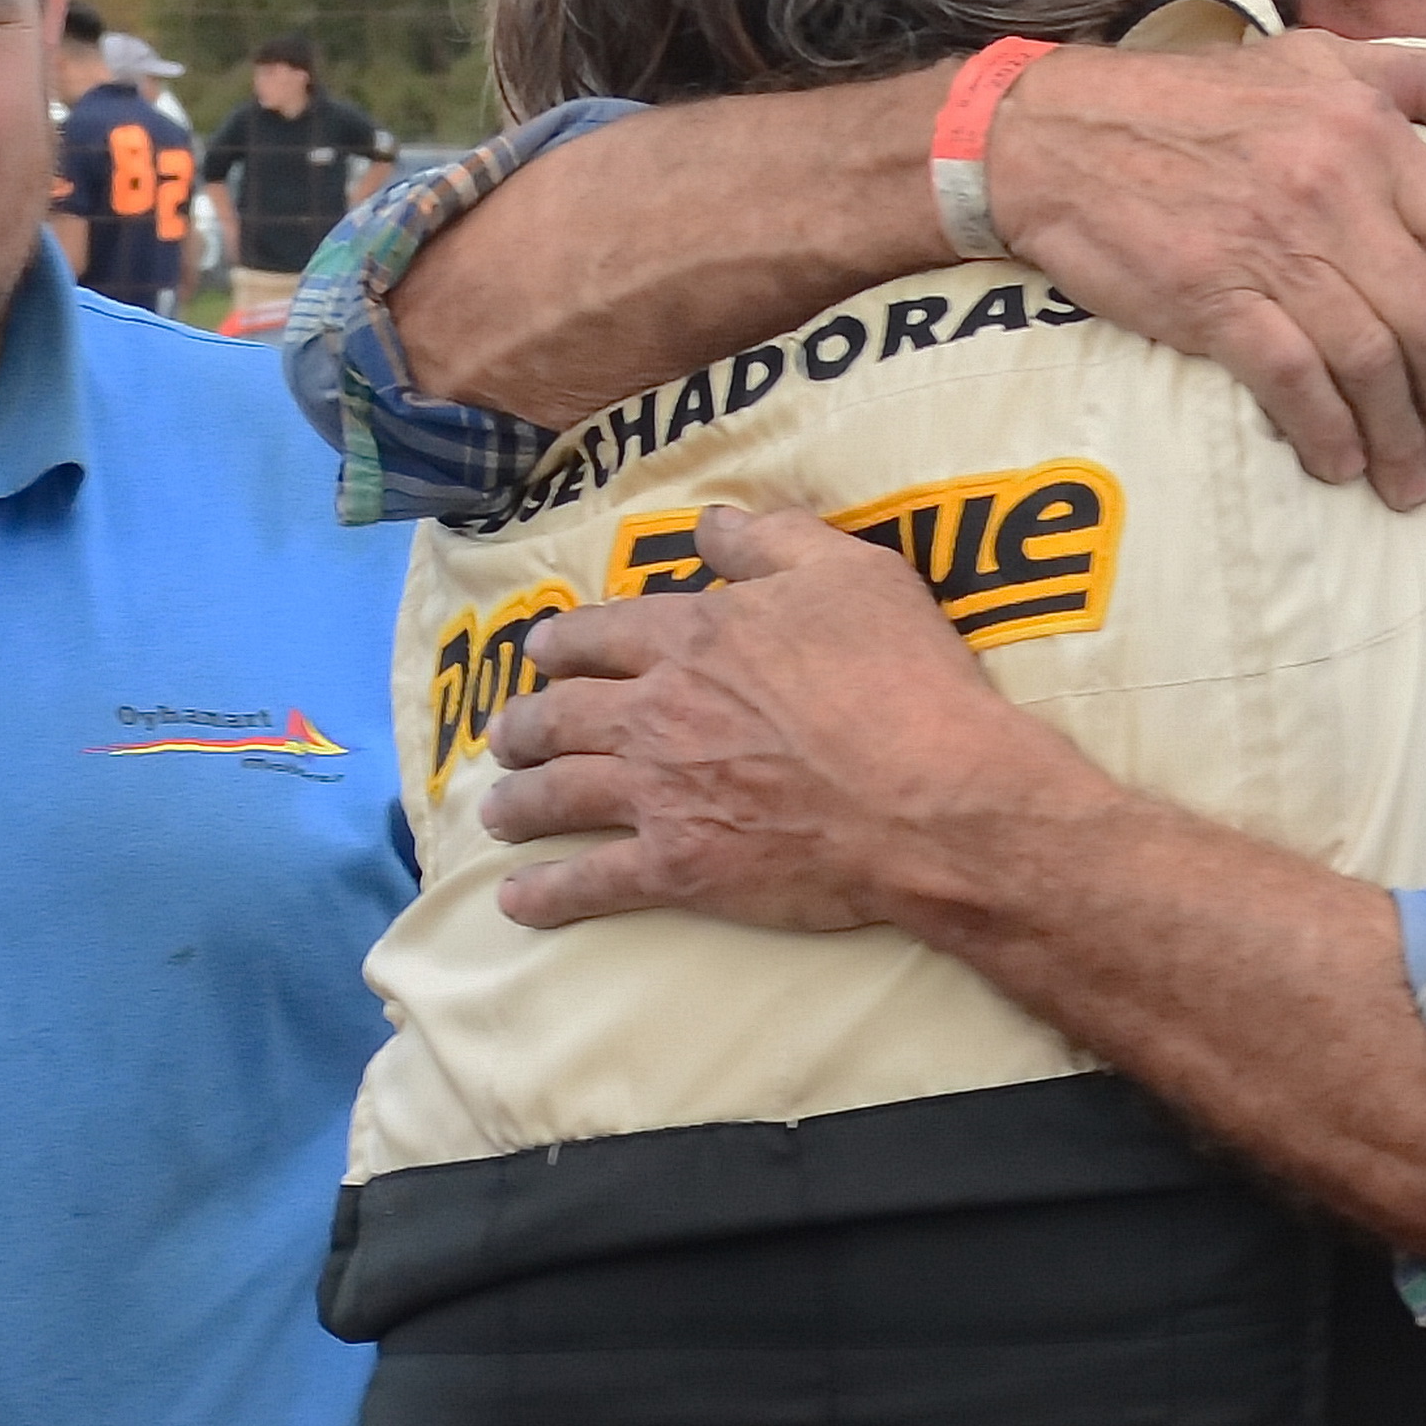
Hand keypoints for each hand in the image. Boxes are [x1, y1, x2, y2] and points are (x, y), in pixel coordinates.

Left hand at [484, 507, 1106, 934]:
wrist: (928, 796)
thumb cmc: (900, 678)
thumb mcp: (850, 573)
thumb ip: (772, 540)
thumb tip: (708, 523)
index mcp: (691, 637)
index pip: (599, 633)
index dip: (562, 642)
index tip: (539, 652)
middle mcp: (656, 711)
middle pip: (560, 714)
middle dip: (523, 726)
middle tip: (505, 737)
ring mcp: (659, 793)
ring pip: (559, 793)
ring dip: (518, 802)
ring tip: (497, 811)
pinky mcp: (678, 866)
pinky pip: (592, 881)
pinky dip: (547, 894)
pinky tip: (516, 902)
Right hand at [982, 33, 1425, 509]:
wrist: (1058, 134)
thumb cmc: (1196, 98)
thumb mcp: (1322, 63)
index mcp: (1371, 134)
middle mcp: (1335, 191)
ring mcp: (1273, 249)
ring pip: (1372, 363)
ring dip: (1402, 437)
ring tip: (1412, 479)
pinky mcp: (1211, 299)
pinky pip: (1294, 384)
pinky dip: (1327, 435)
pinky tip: (1339, 465)